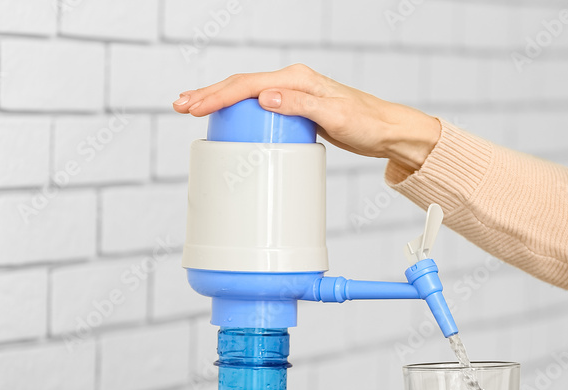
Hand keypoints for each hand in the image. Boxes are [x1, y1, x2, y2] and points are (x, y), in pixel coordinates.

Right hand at [173, 63, 440, 170]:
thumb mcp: (333, 116)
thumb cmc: (366, 123)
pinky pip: (258, 106)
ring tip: (193, 108)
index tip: (194, 106)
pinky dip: (237, 110)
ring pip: (246, 94)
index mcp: (296, 79)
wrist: (387, 132)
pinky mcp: (296, 108)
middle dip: (208, 94)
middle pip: (240, 85)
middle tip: (181, 105)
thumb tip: (264, 97)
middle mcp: (292, 82)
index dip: (217, 95)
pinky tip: (226, 120)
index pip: (247, 84)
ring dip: (218, 101)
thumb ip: (300, 106)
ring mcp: (293, 94)